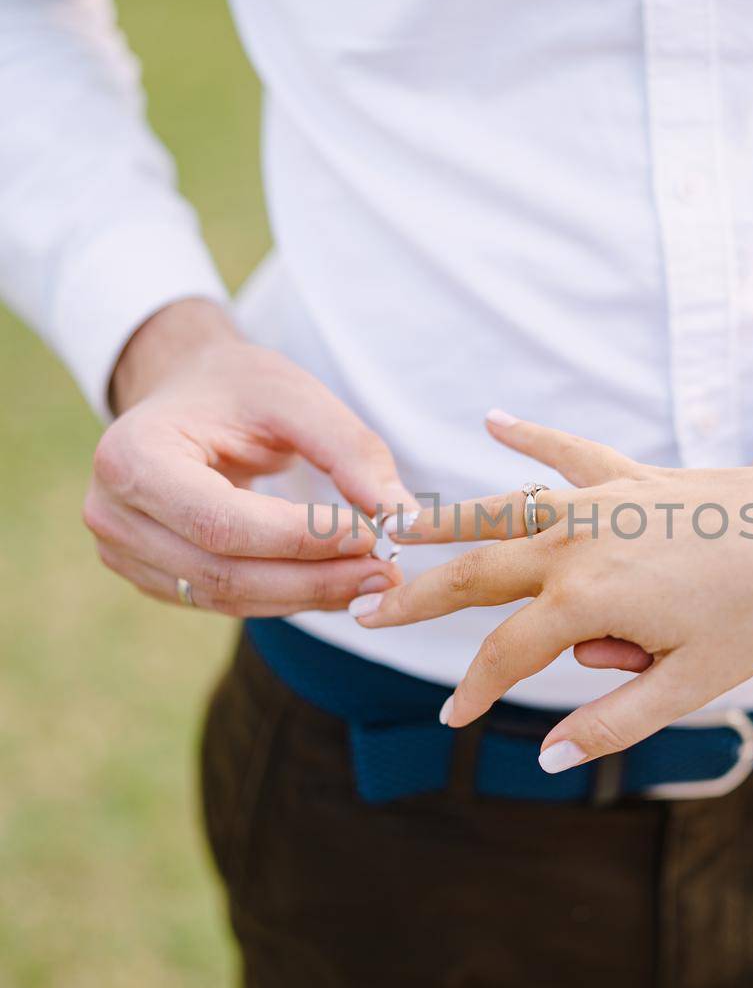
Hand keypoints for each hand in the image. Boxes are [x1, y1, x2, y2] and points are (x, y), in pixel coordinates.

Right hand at [83, 298, 407, 613]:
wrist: (184, 392)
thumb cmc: (236, 387)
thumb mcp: (294, 395)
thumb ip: (350, 450)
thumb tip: (403, 517)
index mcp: (133, 457)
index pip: (223, 522)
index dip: (301, 539)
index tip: (372, 537)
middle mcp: (114, 513)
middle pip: (224, 571)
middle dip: (314, 579)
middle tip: (388, 574)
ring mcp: (124, 552)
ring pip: (228, 596)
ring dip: (308, 596)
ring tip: (374, 581)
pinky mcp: (151, 576)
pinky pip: (224, 600)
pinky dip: (286, 597)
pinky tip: (336, 582)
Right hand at [354, 417, 752, 768]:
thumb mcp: (690, 685)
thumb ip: (613, 722)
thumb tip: (549, 758)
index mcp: (585, 599)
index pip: (504, 654)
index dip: (473, 691)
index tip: (452, 719)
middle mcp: (577, 543)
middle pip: (476, 573)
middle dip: (417, 596)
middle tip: (365, 609)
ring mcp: (601, 501)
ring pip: (504, 510)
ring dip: (448, 519)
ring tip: (398, 523)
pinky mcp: (631, 475)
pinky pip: (568, 451)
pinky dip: (530, 434)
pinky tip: (493, 419)